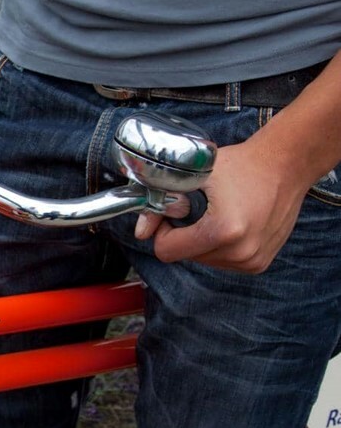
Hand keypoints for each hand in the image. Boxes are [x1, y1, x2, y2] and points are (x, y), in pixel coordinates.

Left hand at [134, 138, 309, 272]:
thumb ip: (161, 202)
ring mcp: (253, 260)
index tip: (175, 212)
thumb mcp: (194, 175)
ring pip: (203, 260)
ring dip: (203, 241)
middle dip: (185, 234)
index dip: (164, 231)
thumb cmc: (243, 164)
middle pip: (185, 256)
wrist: (288, 163)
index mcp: (224, 231)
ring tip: (220, 214)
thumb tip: (140, 232)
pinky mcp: (260, 263)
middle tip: (201, 209)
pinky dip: (220, 246)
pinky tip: (234, 223)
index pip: (167, 251)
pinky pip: (223, 261)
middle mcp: (241, 252)